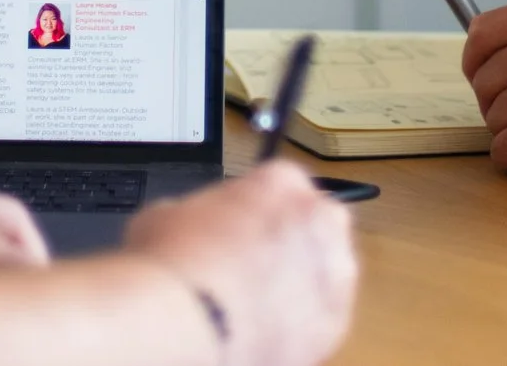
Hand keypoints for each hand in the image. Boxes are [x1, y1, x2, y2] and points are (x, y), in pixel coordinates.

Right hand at [125, 162, 356, 365]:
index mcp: (282, 180)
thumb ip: (203, 210)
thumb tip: (197, 226)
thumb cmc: (175, 265)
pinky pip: (321, 314)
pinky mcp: (336, 322)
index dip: (255, 209)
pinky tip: (266, 326)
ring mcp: (333, 272)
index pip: (279, 184)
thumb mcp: (171, 212)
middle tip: (250, 263)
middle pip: (311, 223)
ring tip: (257, 300)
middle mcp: (318, 219)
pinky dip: (300, 320)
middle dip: (287, 240)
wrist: (187, 324)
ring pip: (323, 270)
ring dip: (299, 279)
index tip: (239, 226)